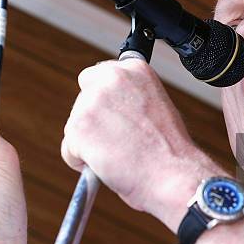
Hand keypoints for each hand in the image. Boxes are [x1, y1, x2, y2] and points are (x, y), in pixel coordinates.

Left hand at [61, 59, 221, 230]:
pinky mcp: (77, 127)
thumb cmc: (171, 151)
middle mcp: (112, 77)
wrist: (173, 175)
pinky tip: (107, 167)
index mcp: (135, 68)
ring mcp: (92, 101)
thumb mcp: (157, 106)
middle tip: (114, 141)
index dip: (106, 100)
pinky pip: (69, 150)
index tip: (115, 117)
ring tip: (119, 156)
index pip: (102, 74)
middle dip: (93, 118)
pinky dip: (82, 163)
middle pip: (83, 97)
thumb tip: (112, 110)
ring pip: (75, 126)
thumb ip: (131, 99)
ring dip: (90, 143)